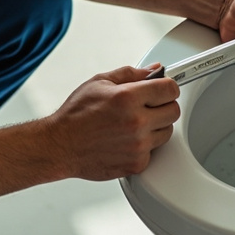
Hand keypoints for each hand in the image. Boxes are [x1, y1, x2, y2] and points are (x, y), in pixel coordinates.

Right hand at [45, 65, 180, 180]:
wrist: (60, 146)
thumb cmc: (76, 115)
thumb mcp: (100, 83)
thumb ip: (131, 74)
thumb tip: (154, 70)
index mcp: (128, 98)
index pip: (170, 89)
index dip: (167, 86)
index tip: (162, 89)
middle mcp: (136, 122)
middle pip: (173, 111)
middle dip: (163, 106)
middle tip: (148, 106)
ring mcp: (138, 145)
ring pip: (167, 132)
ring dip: (155, 127)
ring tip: (133, 124)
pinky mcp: (136, 164)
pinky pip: (154, 151)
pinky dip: (144, 146)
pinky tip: (127, 140)